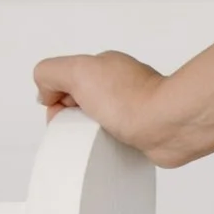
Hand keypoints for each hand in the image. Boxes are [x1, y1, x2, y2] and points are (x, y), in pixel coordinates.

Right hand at [33, 50, 178, 159]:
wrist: (167, 125)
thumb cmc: (130, 99)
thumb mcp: (76, 70)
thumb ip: (50, 72)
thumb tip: (46, 93)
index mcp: (105, 66)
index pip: (66, 81)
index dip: (56, 98)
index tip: (62, 110)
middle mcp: (120, 85)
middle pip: (78, 104)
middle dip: (71, 118)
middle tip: (80, 125)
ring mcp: (132, 109)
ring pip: (94, 125)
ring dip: (88, 134)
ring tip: (96, 138)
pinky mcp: (141, 132)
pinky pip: (113, 141)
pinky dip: (106, 146)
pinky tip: (110, 148)